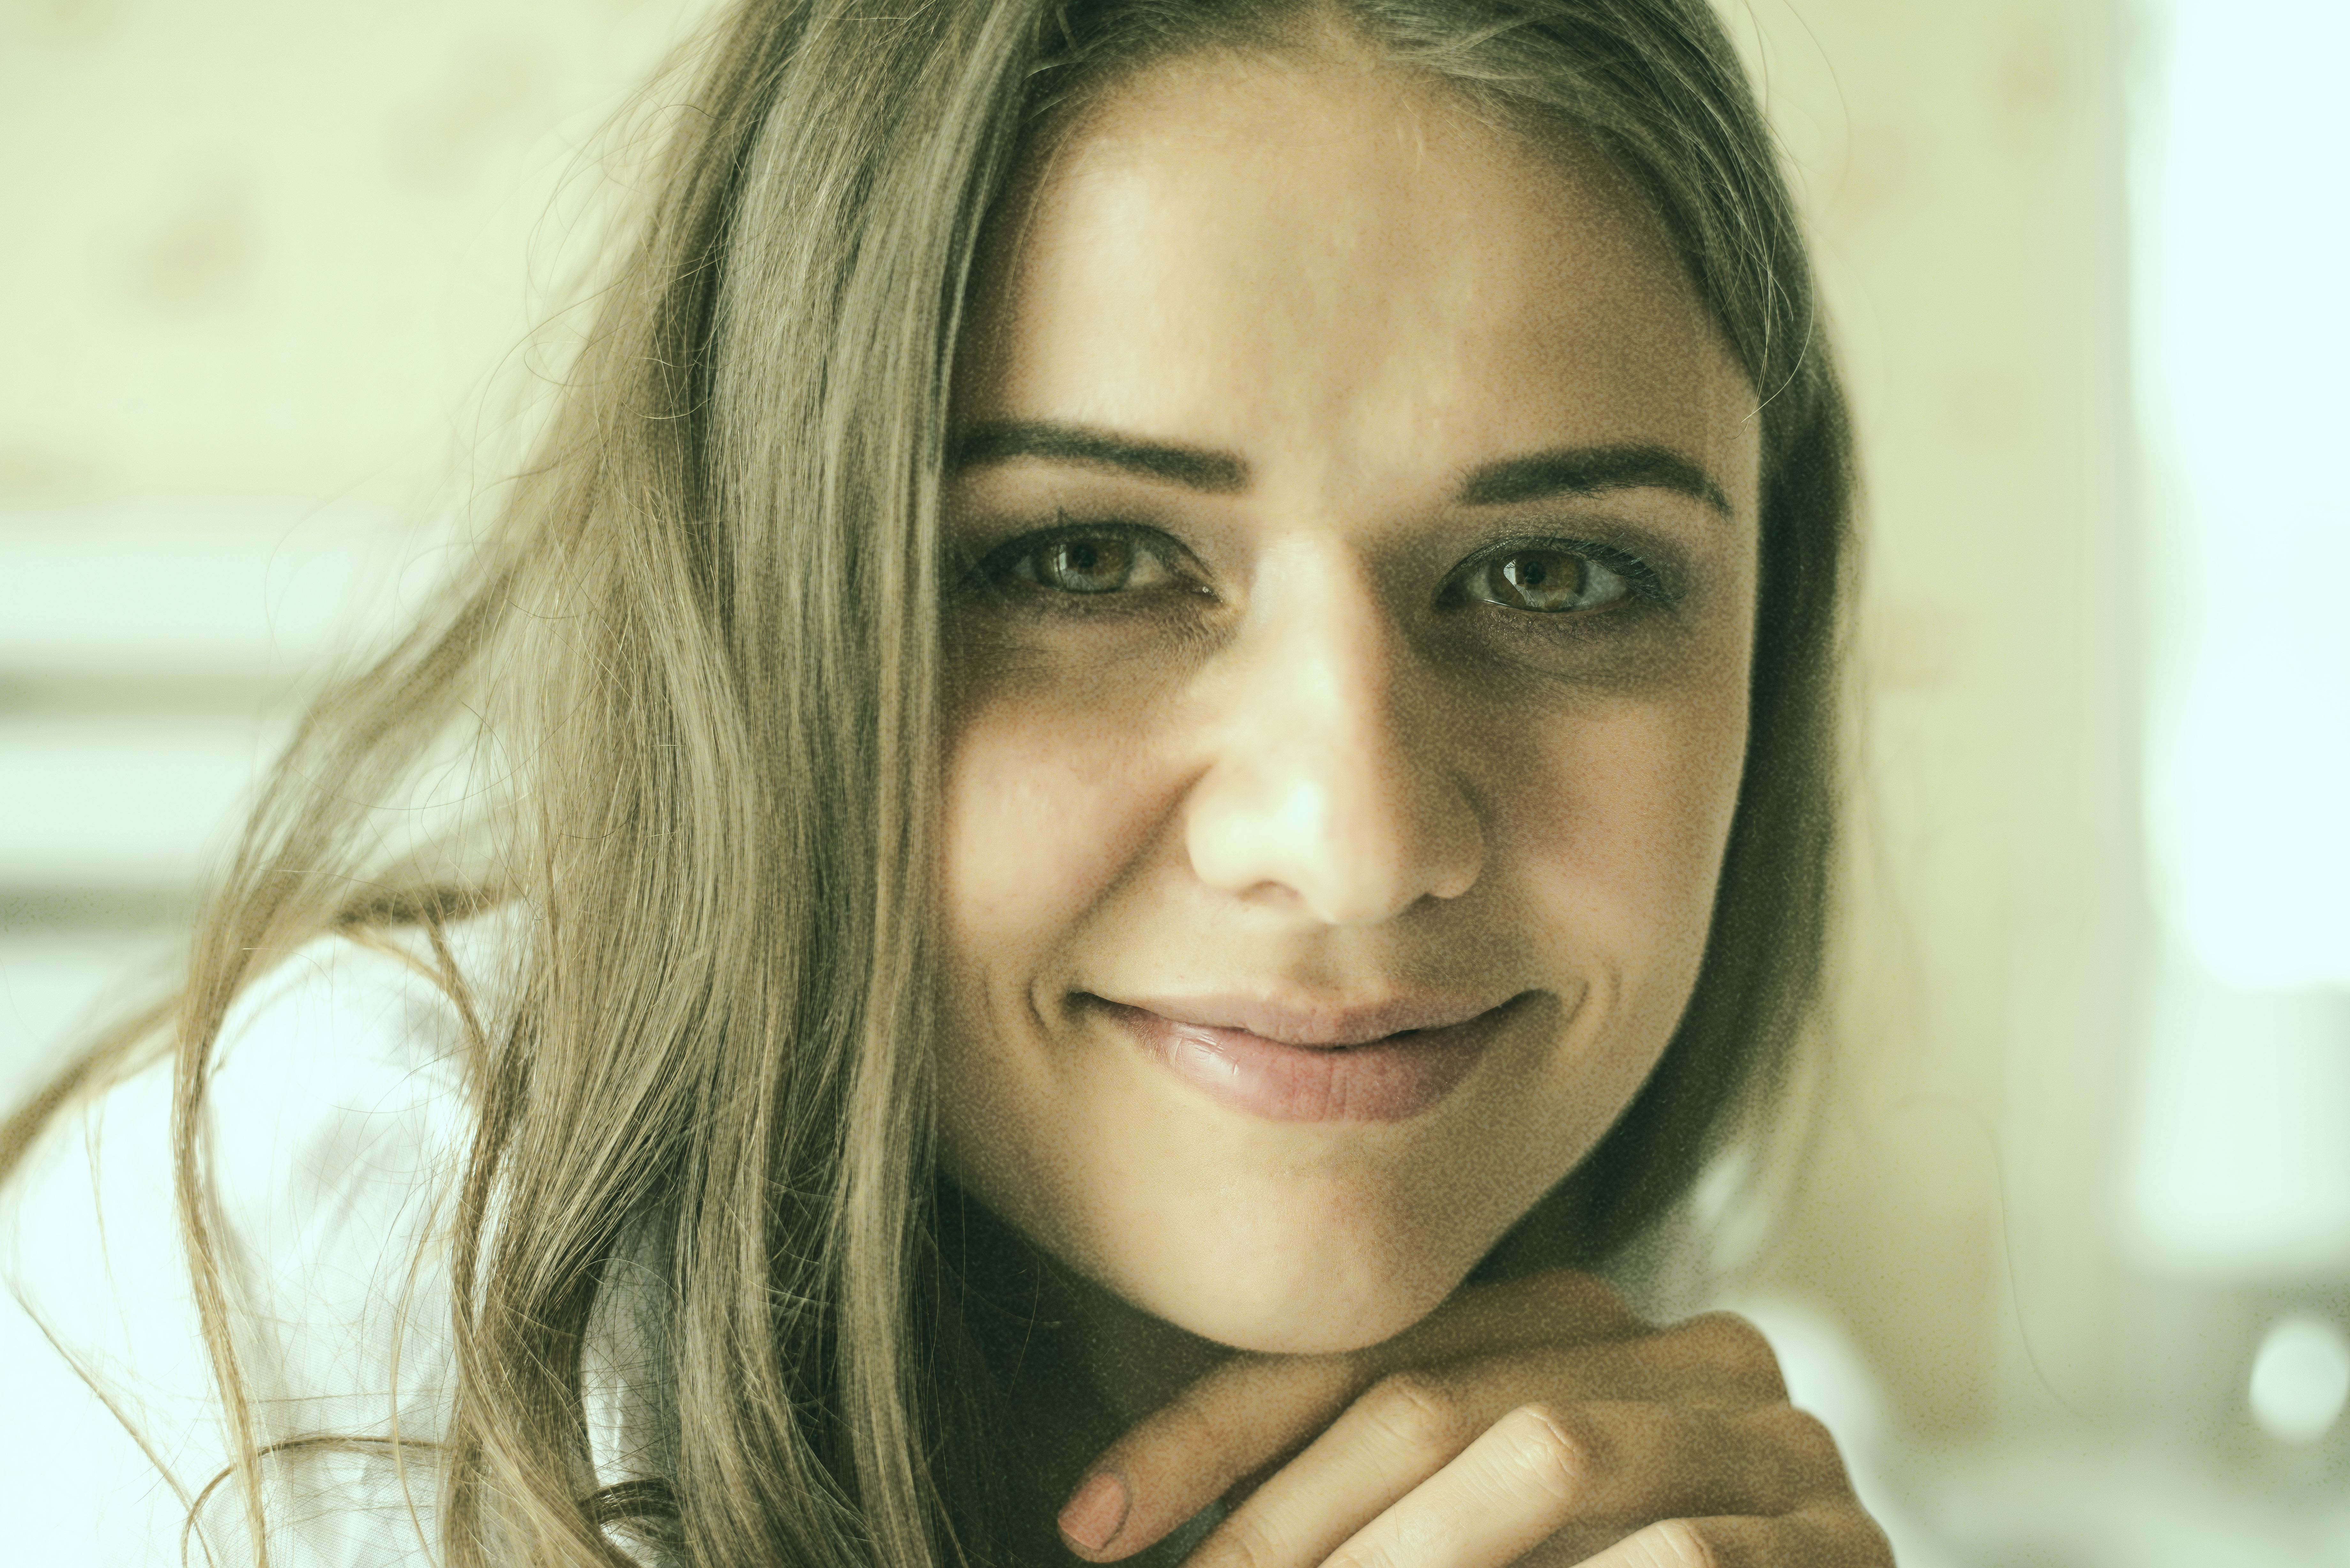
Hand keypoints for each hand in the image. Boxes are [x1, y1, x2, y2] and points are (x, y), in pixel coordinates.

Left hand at [1053, 1269, 1892, 1567]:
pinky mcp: (1843, 1545)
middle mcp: (1688, 1355)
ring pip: (1548, 1452)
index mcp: (1589, 1329)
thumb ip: (1357, 1512)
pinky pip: (1684, 1551)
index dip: (1211, 1433)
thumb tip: (1124, 1517)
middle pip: (1439, 1399)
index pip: (1366, 1350)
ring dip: (1398, 1553)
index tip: (1087, 1519)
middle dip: (1291, 1517)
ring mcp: (1782, 1446)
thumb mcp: (1456, 1540)